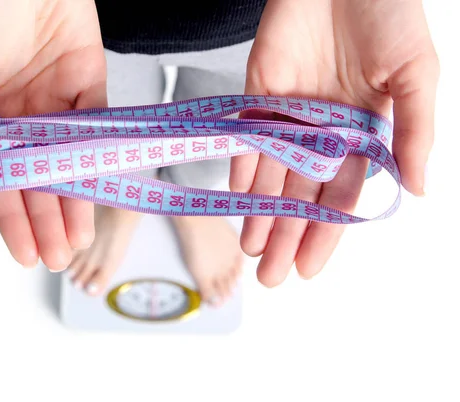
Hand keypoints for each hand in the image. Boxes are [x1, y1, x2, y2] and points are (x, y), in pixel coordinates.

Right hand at [0, 0, 106, 269]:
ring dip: (73, 203)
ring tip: (78, 241)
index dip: (10, 219)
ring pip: (67, 166)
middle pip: (36, 182)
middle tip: (56, 258)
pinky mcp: (89, 88)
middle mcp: (21, 120)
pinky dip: (96, 161)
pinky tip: (98, 192)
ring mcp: (57, 107)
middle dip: (46, 223)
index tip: (24, 253)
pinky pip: (94, 132)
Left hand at [231, 0, 438, 285]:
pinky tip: (239, 199)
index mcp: (361, 134)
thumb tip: (419, 190)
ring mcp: (287, 116)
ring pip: (271, 176)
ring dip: (259, 213)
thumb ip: (414, 133)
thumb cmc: (387, 15)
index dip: (325, 233)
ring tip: (250, 249)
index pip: (340, 197)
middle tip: (270, 277)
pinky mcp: (258, 94)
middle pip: (301, 196)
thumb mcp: (416, 75)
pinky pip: (249, 139)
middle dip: (285, 236)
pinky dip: (242, 167)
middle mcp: (321, 132)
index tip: (308, 268)